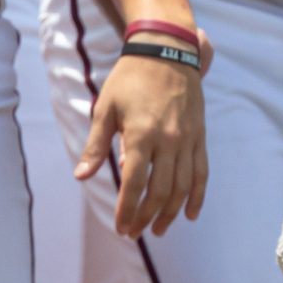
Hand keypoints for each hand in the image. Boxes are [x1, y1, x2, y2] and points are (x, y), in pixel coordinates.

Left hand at [79, 52, 207, 237]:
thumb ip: (96, 146)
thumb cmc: (130, 78)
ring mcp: (187, 139)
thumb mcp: (105, 108)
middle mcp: (168, 140)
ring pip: (182, 186)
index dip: (126, 210)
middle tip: (135, 232)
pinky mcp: (200, 136)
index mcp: (141, 134)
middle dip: (146, 217)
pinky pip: (201, 172)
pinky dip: (197, 196)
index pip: (134, 184)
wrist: (166, 50)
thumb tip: (81, 177)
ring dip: (170, 212)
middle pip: (160, 191)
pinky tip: (190, 214)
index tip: (120, 227)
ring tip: (159, 229)